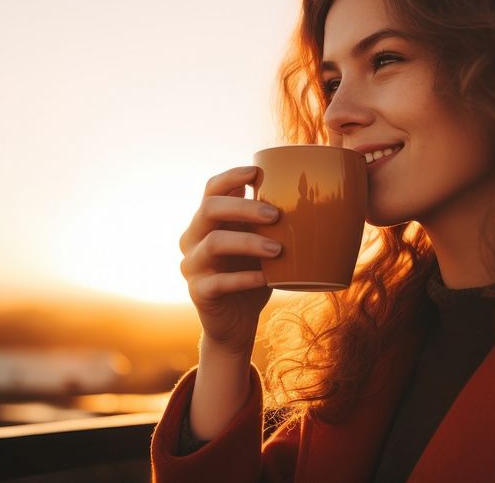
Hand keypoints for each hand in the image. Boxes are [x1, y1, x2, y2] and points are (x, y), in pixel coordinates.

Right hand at [179, 165, 280, 356]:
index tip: (257, 172)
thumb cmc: (254, 273)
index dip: (231, 176)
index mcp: (208, 220)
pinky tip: (266, 278)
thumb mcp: (262, 243)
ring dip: (248, 242)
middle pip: (209, 209)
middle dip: (244, 208)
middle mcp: (193, 238)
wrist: (237, 321)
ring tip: (279, 250)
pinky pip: (219, 281)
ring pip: (214, 243)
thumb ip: (268, 220)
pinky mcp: (198, 292)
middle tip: (276, 215)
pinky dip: (245, 278)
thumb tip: (302, 190)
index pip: (211, 188)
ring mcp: (192, 265)